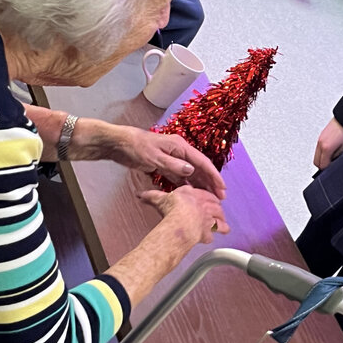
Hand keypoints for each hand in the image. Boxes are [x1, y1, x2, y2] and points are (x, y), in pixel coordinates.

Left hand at [108, 127, 225, 198]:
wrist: (120, 144)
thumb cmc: (136, 147)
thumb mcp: (154, 157)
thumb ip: (173, 165)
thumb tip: (191, 172)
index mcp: (180, 147)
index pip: (202, 162)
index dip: (214, 175)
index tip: (222, 187)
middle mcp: (180, 151)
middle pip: (200, 168)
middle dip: (211, 182)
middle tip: (220, 197)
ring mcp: (173, 158)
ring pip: (191, 173)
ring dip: (201, 185)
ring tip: (210, 198)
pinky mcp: (165, 164)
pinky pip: (180, 176)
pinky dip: (188, 185)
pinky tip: (193, 194)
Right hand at [139, 185, 228, 243]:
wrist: (182, 222)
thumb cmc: (172, 209)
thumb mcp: (160, 199)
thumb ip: (151, 196)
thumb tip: (140, 194)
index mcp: (194, 193)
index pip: (203, 193)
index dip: (206, 196)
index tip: (207, 198)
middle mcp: (204, 203)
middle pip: (215, 203)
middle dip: (216, 207)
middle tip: (217, 209)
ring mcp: (209, 216)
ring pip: (220, 216)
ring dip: (221, 219)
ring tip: (222, 222)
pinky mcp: (210, 229)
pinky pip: (218, 230)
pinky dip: (219, 232)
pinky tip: (219, 233)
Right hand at [314, 118, 342, 168]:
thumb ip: (337, 157)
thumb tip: (333, 163)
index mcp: (326, 148)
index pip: (322, 165)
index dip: (328, 169)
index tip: (332, 168)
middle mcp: (320, 143)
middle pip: (316, 161)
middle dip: (322, 165)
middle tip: (331, 164)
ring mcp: (320, 138)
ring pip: (316, 154)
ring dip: (322, 157)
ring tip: (332, 156)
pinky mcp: (322, 134)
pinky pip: (319, 147)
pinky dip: (323, 151)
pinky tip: (331, 149)